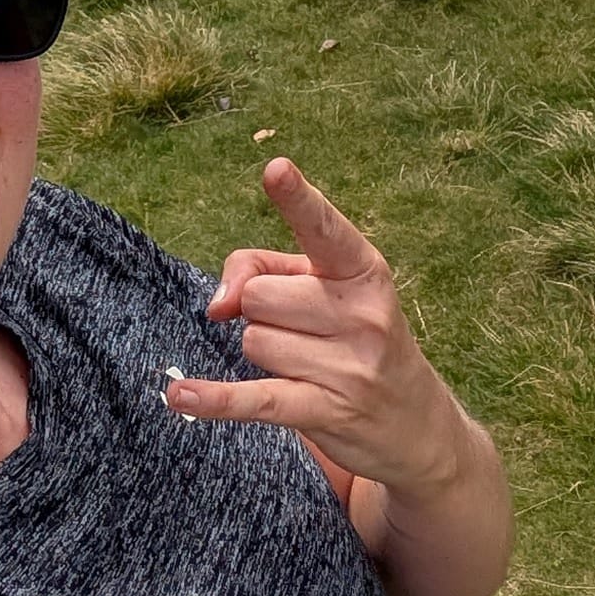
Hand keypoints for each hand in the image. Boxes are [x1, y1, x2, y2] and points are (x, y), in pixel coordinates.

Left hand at [166, 158, 510, 595]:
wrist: (416, 426)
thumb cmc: (356, 338)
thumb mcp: (324, 289)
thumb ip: (261, 268)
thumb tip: (217, 304)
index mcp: (365, 272)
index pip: (325, 229)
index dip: (298, 200)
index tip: (275, 168)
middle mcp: (362, 315)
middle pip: (258, 295)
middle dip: (263, 312)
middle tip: (304, 331)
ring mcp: (348, 367)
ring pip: (253, 341)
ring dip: (266, 353)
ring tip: (309, 365)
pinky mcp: (325, 412)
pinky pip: (252, 399)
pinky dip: (213, 399)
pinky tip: (178, 394)